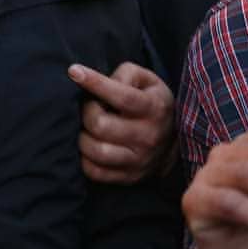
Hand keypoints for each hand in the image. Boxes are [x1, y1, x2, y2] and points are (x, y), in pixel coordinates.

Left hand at [68, 61, 175, 183]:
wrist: (173, 140)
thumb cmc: (150, 101)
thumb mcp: (146, 80)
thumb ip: (125, 75)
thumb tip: (102, 82)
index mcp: (154, 108)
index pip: (122, 96)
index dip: (95, 83)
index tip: (74, 72)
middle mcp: (149, 136)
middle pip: (101, 126)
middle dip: (86, 112)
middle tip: (88, 107)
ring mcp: (140, 160)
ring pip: (96, 151)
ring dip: (82, 137)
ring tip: (85, 127)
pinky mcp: (129, 176)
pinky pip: (95, 172)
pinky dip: (83, 158)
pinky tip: (86, 144)